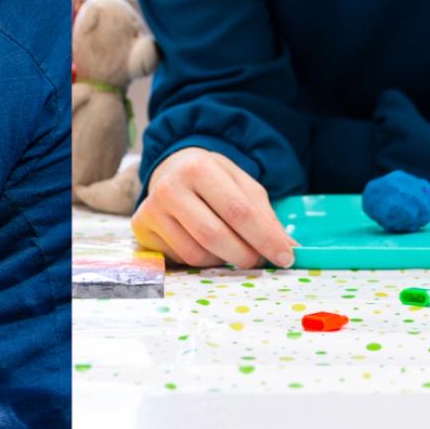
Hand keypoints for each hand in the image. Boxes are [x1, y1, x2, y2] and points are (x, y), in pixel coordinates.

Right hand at [131, 147, 298, 268]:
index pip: (238, 211)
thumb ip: (265, 216)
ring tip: (232, 249)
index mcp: (200, 167)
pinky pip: (180, 258)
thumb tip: (287, 249)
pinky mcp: (142, 228)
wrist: (172, 169)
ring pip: (196, 253)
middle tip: (259, 261)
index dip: (264, 238)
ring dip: (223, 260)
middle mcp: (170, 187)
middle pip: (214, 235)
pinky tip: (206, 246)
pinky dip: (202, 259)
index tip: (285, 257)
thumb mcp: (242, 186)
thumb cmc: (214, 179)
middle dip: (245, 255)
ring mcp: (152, 209)